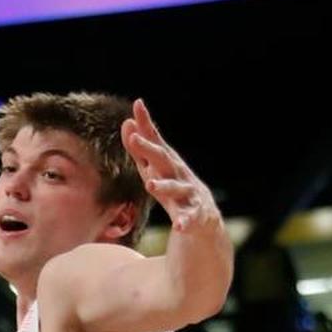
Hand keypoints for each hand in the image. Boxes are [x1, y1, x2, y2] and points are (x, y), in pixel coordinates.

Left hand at [121, 99, 222, 234]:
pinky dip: (185, 221)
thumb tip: (127, 123)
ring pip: (176, 189)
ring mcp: (188, 194)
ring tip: (150, 184)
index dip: (146, 125)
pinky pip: (189, 218)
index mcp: (167, 163)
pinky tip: (179, 226)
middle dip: (149, 149)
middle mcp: (179, 174)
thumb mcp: (155, 168)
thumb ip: (140, 149)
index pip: (155, 141)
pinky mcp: (195, 215)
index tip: (137, 105)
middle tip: (135, 138)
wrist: (204, 220)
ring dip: (164, 186)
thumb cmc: (174, 188)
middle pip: (163, 160)